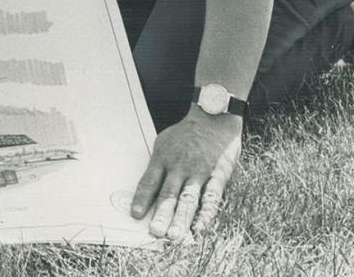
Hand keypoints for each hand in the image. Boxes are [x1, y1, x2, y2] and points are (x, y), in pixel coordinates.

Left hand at [131, 109, 241, 240]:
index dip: (142, 198)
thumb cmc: (186, 133)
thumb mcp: (164, 142)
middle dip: (162, 215)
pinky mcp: (217, 176)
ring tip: (174, 236)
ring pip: (188, 199)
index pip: (149, 181)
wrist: (214, 118)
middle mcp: (180, 166)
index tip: (135, 214)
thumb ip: (157, 165)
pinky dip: (206, 214)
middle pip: (168, 193)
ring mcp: (199, 172)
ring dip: (181, 219)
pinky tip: (200, 227)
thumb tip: (145, 190)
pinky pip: (211, 197)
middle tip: (155, 233)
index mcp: (163, 157)